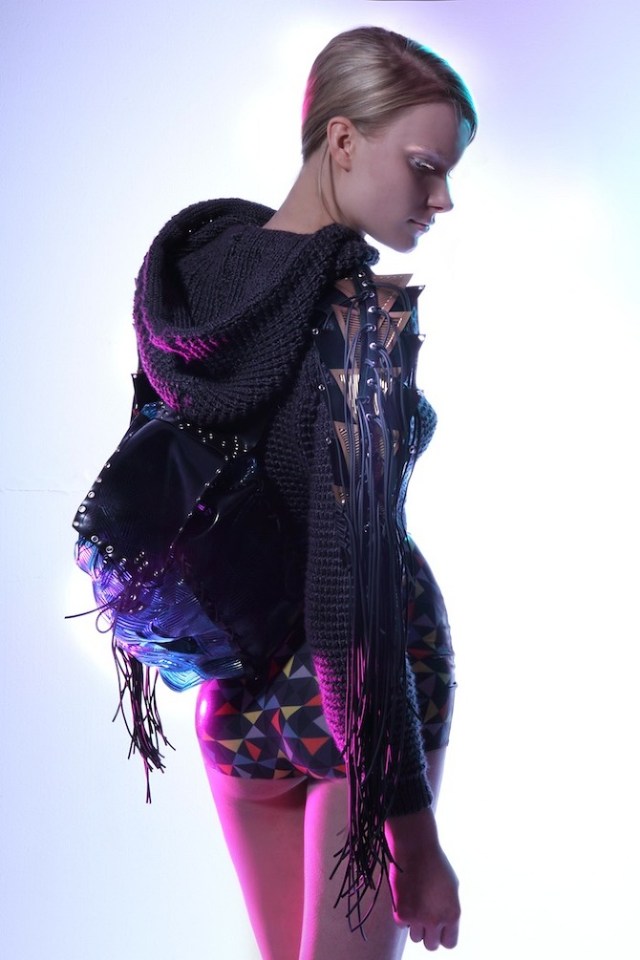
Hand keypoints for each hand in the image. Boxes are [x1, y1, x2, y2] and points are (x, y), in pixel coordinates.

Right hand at [385, 807, 459, 949]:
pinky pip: (401, 924)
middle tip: (422, 918)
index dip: (442, 936)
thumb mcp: (452, 887)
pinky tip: (405, 897)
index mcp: (453, 914)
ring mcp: (418, 918)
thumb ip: (449, 908)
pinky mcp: (401, 913)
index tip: (437, 928)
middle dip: (427, 934)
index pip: (449, 943)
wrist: (415, 849)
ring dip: (413, 925)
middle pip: (431, 945)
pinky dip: (401, 914)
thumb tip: (445, 925)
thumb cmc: (435, 864)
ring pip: (415, 937)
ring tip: (414, 903)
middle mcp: (437, 920)